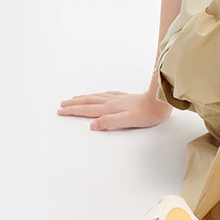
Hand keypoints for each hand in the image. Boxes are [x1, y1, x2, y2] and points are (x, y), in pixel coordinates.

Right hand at [57, 90, 171, 130]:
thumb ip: (109, 122)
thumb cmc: (147, 113)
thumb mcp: (127, 121)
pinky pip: (106, 94)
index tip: (61, 111)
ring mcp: (118, 98)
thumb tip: (93, 125)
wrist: (159, 102)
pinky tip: (100, 95)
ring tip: (74, 98)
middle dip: (74, 103)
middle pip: (88, 101)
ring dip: (83, 98)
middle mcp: (112, 101)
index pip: (87, 110)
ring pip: (96, 97)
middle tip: (62, 104)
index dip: (73, 111)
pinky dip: (98, 95)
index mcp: (110, 108)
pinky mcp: (125, 97)